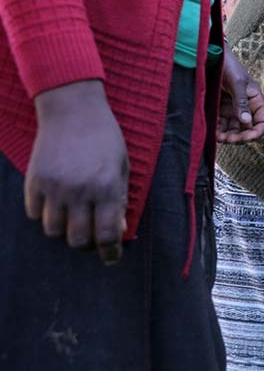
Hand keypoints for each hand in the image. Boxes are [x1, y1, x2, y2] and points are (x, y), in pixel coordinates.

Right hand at [27, 80, 128, 263]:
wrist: (73, 111)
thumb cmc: (104, 139)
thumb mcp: (121, 167)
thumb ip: (119, 199)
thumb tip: (117, 231)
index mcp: (106, 188)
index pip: (107, 235)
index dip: (110, 253)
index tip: (112, 259)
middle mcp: (80, 192)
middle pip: (78, 240)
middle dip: (87, 244)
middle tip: (92, 238)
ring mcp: (54, 188)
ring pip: (54, 232)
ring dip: (65, 230)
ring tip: (73, 218)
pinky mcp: (34, 182)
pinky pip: (35, 215)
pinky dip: (45, 216)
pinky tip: (56, 204)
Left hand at [217, 46, 263, 142]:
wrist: (211, 56)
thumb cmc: (228, 65)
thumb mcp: (237, 82)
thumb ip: (241, 101)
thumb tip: (246, 121)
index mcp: (255, 100)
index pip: (262, 122)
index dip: (257, 132)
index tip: (246, 138)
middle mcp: (245, 107)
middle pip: (247, 129)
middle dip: (239, 137)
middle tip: (228, 139)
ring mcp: (232, 110)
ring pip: (233, 130)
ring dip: (226, 136)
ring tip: (217, 136)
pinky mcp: (220, 110)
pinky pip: (220, 125)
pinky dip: (217, 130)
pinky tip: (211, 130)